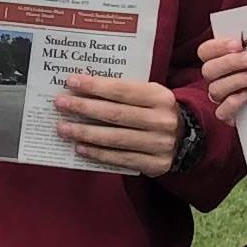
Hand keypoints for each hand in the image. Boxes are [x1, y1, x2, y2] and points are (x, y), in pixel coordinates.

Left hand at [55, 75, 184, 173]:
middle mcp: (162, 120)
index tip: (71, 82)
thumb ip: (123, 92)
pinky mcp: (155, 164)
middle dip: (84, 108)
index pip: (122, 90)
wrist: (185, 140)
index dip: (95, 86)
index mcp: (160, 96)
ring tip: (63, 128)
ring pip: (115, 138)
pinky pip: (121, 159)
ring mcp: (160, 144)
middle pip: (115, 114)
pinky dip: (98, 153)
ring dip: (85, 133)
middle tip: (60, 104)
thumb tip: (83, 89)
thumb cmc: (155, 112)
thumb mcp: (148, 95)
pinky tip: (80, 148)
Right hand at [196, 34, 246, 120]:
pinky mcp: (229, 114)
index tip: (238, 44)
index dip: (218, 46)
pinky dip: (232, 104)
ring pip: (215, 89)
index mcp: (219, 59)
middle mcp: (216, 78)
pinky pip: (221, 112)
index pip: (206, 51)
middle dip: (229, 62)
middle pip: (209, 69)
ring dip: (235, 81)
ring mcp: (221, 97)